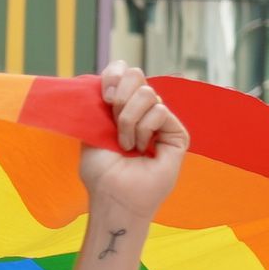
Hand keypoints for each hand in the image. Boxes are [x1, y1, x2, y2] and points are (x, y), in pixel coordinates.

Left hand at [76, 63, 187, 236]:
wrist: (114, 197)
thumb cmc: (101, 173)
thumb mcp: (91, 132)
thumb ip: (100, 105)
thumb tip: (110, 81)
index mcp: (121, 107)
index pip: (122, 72)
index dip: (114, 74)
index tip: (105, 96)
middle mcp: (142, 111)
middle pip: (136, 74)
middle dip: (119, 98)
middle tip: (113, 122)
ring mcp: (160, 121)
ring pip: (147, 93)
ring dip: (128, 121)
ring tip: (126, 145)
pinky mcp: (177, 133)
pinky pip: (160, 111)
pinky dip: (144, 130)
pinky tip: (141, 149)